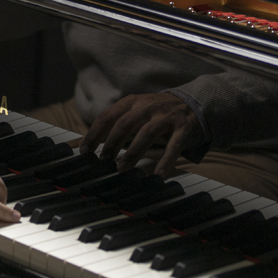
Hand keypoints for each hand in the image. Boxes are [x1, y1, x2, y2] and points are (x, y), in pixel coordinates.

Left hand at [80, 93, 203, 177]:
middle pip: (124, 124)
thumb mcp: (135, 111)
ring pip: (146, 133)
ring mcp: (166, 117)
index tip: (85, 151)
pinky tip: (158, 175)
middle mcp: (147, 107)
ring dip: (132, 153)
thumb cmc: (156, 113)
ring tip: (122, 169)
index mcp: (132, 102)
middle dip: (111, 144)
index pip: (107, 116)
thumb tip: (91, 145)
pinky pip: (174, 146)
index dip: (94, 134)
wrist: (192, 103)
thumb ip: (117, 124)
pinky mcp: (183, 128)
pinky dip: (165, 162)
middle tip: (103, 162)